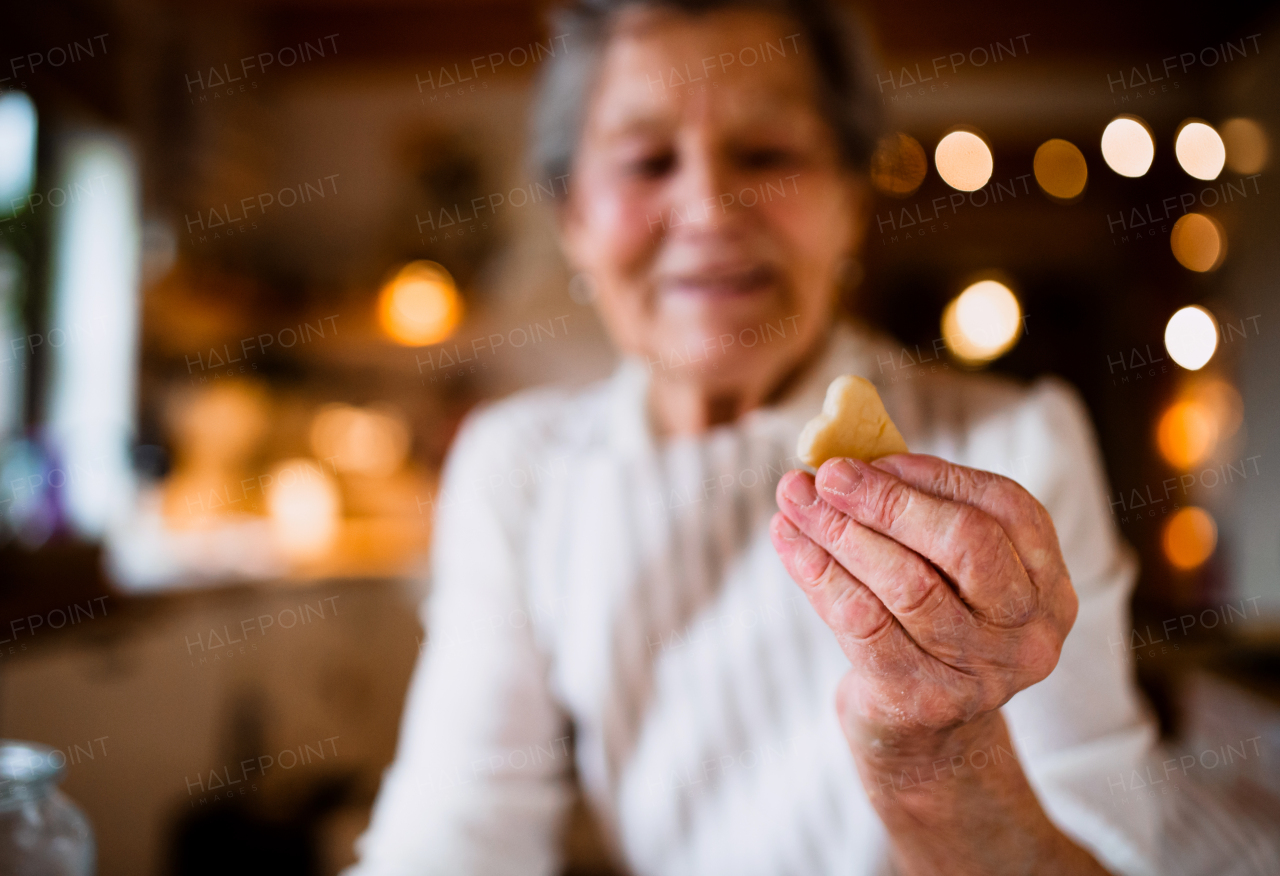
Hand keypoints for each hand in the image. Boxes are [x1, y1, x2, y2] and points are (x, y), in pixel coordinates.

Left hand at [770, 453, 1077, 756]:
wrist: (923, 741)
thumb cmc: (926, 630)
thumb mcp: (945, 575)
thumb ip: (916, 515)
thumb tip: (848, 455)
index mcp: (1049, 584)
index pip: (1005, 508)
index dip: (931, 475)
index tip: (866, 458)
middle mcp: (1029, 631)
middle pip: (964, 544)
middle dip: (887, 501)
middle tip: (826, 476)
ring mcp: (981, 671)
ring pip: (905, 582)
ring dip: (838, 531)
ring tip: (793, 500)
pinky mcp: (924, 700)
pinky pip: (861, 621)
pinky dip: (817, 572)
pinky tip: (788, 541)